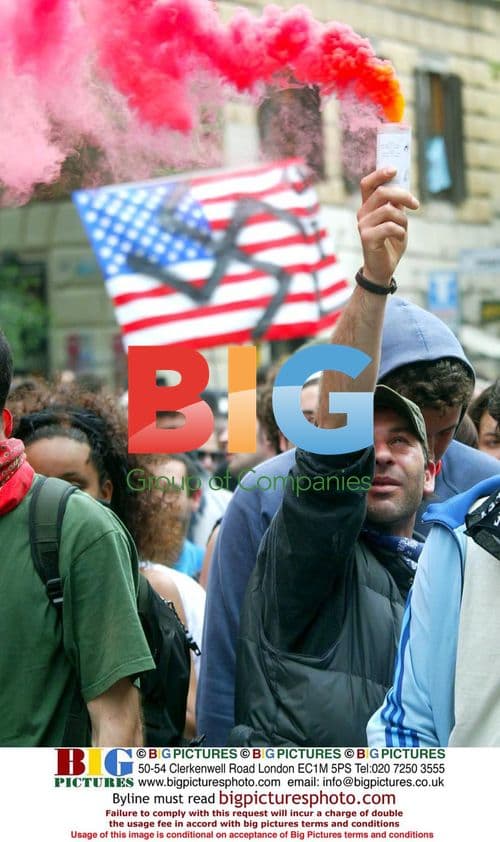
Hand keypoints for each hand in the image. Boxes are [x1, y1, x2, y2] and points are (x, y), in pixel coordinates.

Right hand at [357, 168, 418, 284]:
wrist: (383, 268)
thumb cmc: (390, 243)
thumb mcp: (397, 220)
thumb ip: (397, 205)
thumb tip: (404, 187)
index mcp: (368, 207)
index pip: (368, 184)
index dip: (379, 174)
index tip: (395, 169)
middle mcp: (362, 214)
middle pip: (382, 192)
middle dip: (402, 195)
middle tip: (415, 204)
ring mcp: (363, 225)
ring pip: (389, 211)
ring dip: (403, 219)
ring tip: (403, 229)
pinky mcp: (367, 238)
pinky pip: (390, 227)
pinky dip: (400, 232)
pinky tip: (399, 238)